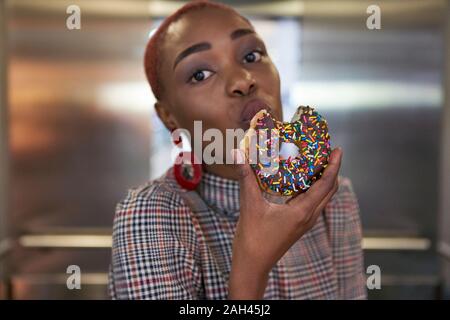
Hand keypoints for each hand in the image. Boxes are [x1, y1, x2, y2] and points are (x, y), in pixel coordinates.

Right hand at [228, 148, 342, 298]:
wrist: (253, 264)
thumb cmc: (253, 238)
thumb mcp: (250, 205)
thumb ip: (246, 179)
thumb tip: (238, 154)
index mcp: (302, 211)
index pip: (326, 184)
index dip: (334, 166)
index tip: (338, 150)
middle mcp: (309, 216)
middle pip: (329, 190)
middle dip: (332, 170)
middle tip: (328, 152)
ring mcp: (305, 222)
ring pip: (322, 197)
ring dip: (324, 180)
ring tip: (317, 163)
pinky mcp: (298, 225)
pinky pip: (312, 203)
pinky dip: (313, 189)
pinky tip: (300, 181)